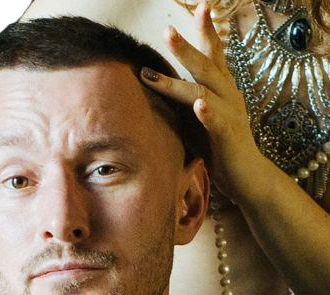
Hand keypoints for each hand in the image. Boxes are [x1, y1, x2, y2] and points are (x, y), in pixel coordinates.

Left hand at [140, 3, 263, 202]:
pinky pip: (217, 120)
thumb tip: (154, 86)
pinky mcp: (227, 134)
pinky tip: (199, 106)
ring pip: (202, 91)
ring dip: (178, 82)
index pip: (213, 54)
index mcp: (221, 88)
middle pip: (206, 65)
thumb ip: (182, 100)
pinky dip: (207, 112)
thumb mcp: (196, 117)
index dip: (206, 31)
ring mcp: (228, 112)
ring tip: (154, 75)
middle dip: (186, 48)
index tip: (200, 7)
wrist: (244, 174)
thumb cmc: (217, 145)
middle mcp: (227, 94)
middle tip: (167, 31)